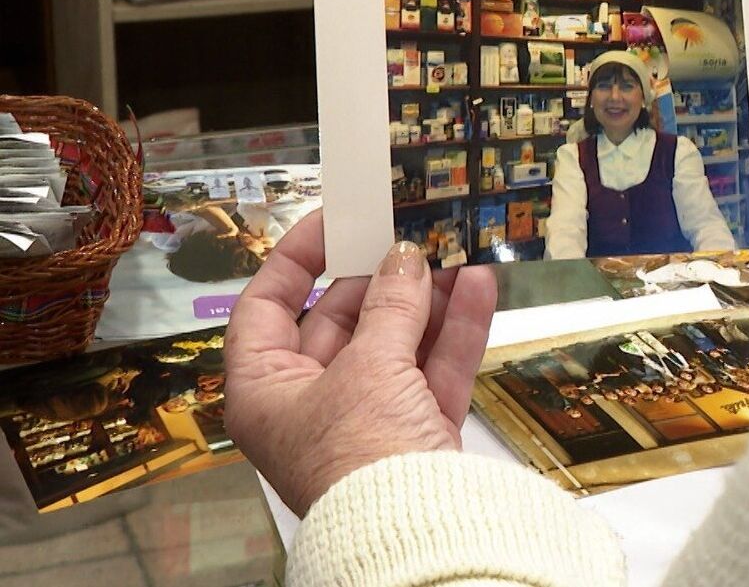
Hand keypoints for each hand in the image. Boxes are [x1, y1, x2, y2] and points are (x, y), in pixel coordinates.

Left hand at [225, 211, 496, 515]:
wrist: (417, 530)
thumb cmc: (361, 458)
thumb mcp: (369, 366)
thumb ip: (390, 304)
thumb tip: (404, 258)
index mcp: (266, 390)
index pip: (266, 308)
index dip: (296, 260)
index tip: (333, 222)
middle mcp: (310, 404)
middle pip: (341, 322)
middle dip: (380, 278)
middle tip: (408, 233)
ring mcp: (367, 418)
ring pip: (396, 343)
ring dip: (426, 299)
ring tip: (454, 251)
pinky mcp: (415, 431)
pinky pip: (432, 370)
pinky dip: (454, 332)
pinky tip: (478, 287)